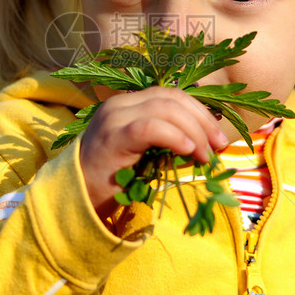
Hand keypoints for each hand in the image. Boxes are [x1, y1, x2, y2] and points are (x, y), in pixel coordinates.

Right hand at [79, 87, 228, 219]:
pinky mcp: (112, 137)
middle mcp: (120, 104)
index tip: (218, 137)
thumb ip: (167, 140)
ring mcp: (114, 118)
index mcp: (129, 104)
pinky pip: (149, 127)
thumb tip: (206, 142)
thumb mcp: (145, 153)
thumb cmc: (112, 180)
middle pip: (172, 98)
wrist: (75, 198)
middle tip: (218, 147)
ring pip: (165, 109)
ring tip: (204, 156)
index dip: (200, 112)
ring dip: (193, 131)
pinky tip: (187, 150)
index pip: (172, 95)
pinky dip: (174, 136)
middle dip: (202, 120)